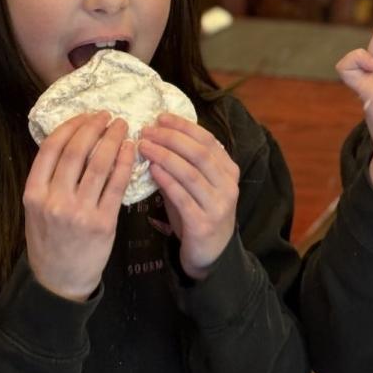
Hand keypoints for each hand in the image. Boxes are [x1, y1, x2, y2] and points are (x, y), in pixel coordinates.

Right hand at [23, 111, 134, 300]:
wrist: (60, 280)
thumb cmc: (50, 241)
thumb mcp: (35, 209)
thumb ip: (48, 180)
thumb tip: (71, 141)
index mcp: (33, 193)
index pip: (51, 149)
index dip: (71, 126)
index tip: (86, 115)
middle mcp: (54, 200)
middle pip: (76, 152)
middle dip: (94, 128)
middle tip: (108, 115)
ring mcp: (79, 212)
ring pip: (99, 165)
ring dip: (113, 140)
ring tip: (122, 127)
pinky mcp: (103, 222)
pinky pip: (117, 185)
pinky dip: (125, 163)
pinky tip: (131, 150)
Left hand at [138, 114, 239, 278]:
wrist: (210, 255)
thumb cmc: (199, 215)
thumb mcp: (195, 187)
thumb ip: (181, 165)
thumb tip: (155, 138)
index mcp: (228, 171)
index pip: (207, 140)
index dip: (184, 126)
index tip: (160, 117)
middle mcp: (228, 185)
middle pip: (199, 153)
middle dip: (171, 138)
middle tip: (147, 131)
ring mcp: (218, 205)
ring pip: (190, 173)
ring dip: (165, 156)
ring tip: (143, 146)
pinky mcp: (204, 224)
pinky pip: (183, 197)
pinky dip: (166, 181)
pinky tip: (151, 170)